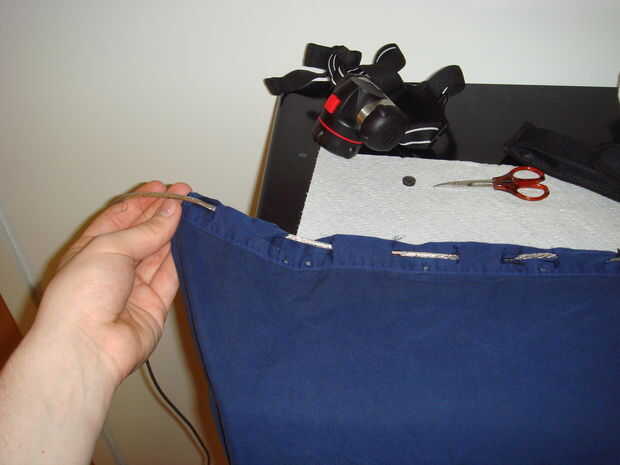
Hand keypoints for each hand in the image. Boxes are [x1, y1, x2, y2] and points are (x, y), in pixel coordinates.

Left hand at [34, 180, 190, 386]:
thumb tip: (172, 211)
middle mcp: (112, 269)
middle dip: (161, 213)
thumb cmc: (83, 295)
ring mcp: (134, 288)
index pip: (119, 219)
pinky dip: (182, 259)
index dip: (142, 201)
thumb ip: (146, 230)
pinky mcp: (155, 305)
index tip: (164, 187)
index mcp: (91, 251)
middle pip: (141, 235)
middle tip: (184, 195)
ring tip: (192, 212)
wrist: (89, 346)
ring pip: (159, 254)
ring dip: (174, 233)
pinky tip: (192, 240)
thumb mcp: (110, 247)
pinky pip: (171, 277)